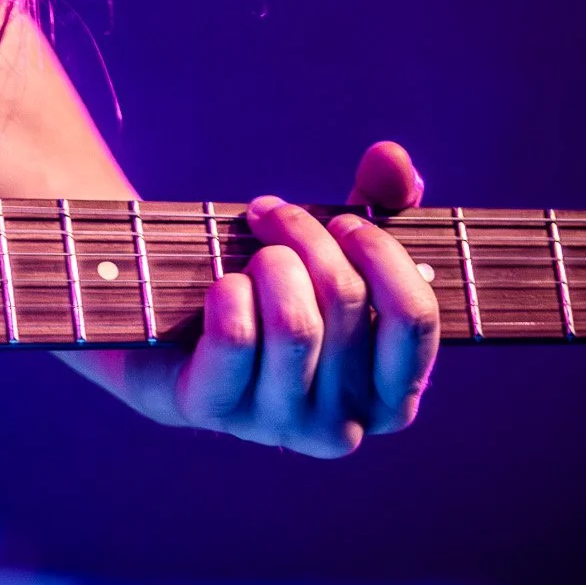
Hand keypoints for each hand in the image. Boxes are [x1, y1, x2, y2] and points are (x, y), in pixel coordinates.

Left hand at [84, 142, 441, 457]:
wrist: (171, 325)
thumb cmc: (272, 288)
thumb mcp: (336, 246)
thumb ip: (380, 199)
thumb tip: (391, 158)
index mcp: (389, 399)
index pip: (414, 319)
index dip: (381, 254)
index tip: (344, 220)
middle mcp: (340, 426)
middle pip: (345, 302)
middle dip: (308, 237)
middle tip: (274, 215)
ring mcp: (275, 426)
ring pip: (294, 323)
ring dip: (269, 260)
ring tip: (250, 250)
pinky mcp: (212, 411)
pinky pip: (235, 338)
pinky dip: (227, 292)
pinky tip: (219, 286)